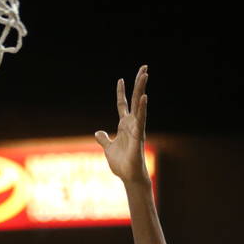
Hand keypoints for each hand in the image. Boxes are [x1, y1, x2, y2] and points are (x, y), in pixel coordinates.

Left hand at [95, 65, 148, 184]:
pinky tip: (144, 97)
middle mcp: (132, 123)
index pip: (122, 104)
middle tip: (144, 67)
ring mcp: (137, 128)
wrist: (128, 176)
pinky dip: (142, 109)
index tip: (120, 79)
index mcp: (124, 125)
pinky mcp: (139, 136)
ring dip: (142, 89)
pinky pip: (141, 120)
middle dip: (139, 83)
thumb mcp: (108, 148)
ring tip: (145, 74)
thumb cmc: (121, 163)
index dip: (121, 92)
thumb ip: (104, 139)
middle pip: (135, 99)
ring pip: (140, 105)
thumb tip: (98, 132)